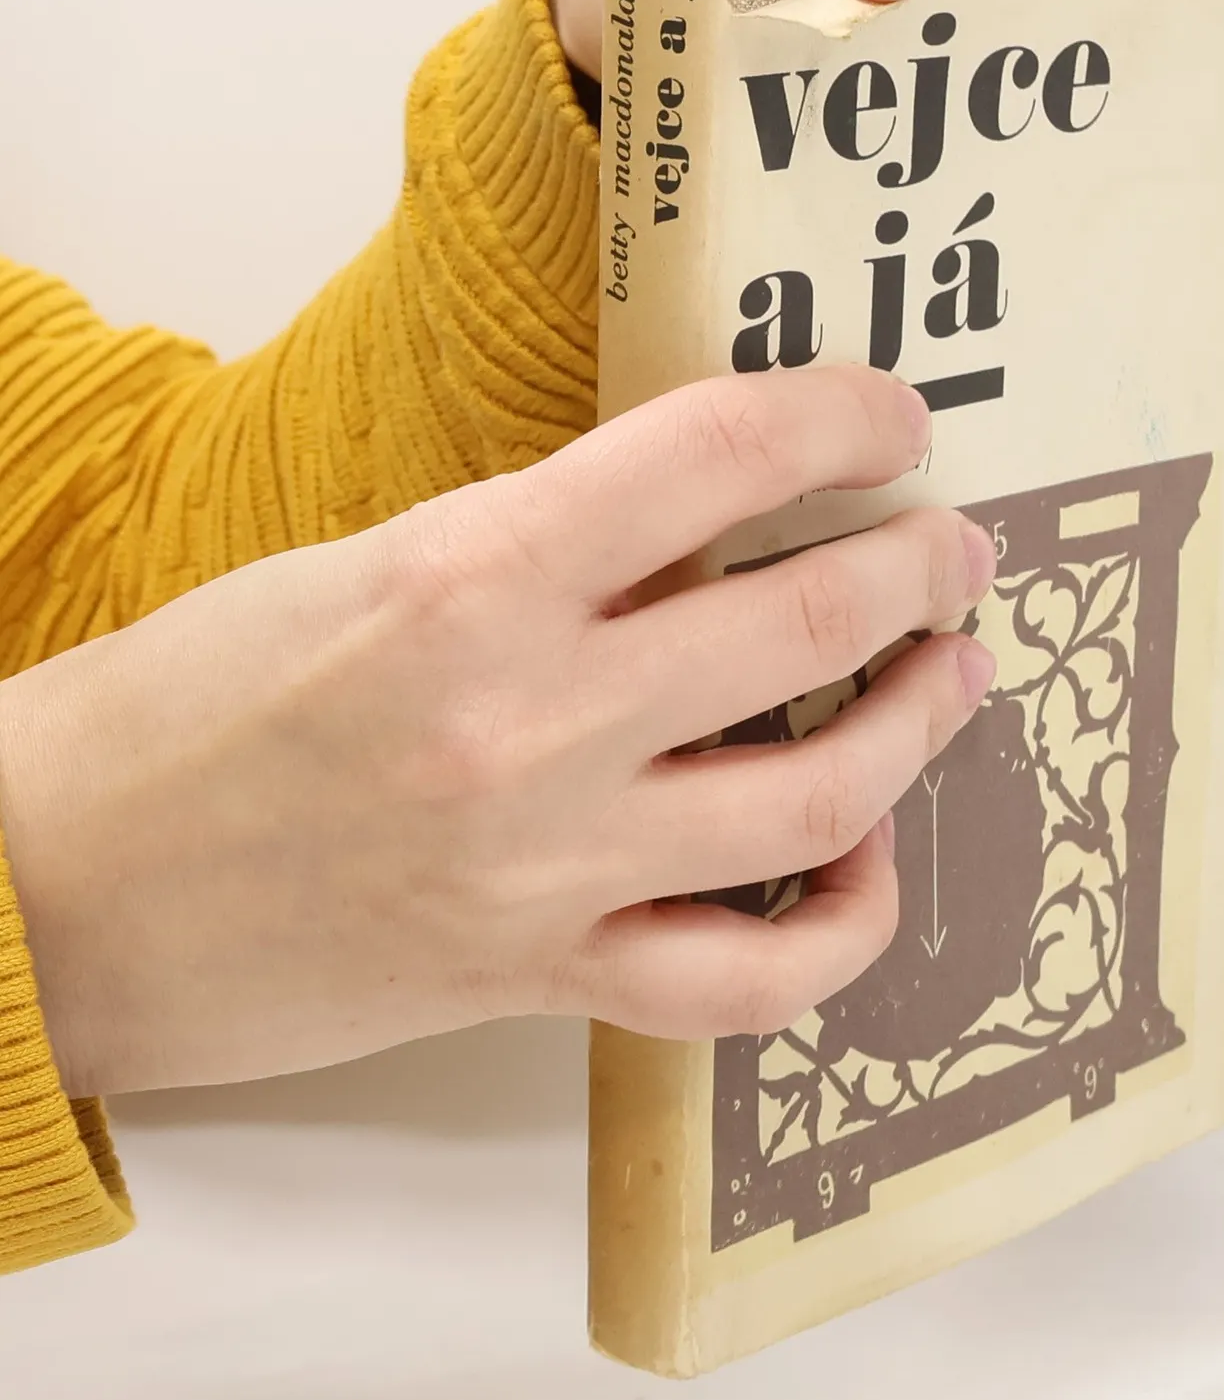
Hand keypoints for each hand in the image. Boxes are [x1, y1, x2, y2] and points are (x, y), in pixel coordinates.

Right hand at [0, 367, 995, 1096]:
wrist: (58, 898)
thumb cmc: (191, 709)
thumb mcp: (363, 567)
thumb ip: (543, 549)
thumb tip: (712, 528)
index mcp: (467, 578)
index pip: (714, 454)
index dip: (839, 416)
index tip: (893, 415)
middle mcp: (527, 722)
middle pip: (806, 624)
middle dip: (918, 569)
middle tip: (955, 548)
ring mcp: (549, 866)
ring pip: (818, 800)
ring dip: (921, 725)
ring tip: (957, 673)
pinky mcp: (547, 978)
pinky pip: (751, 983)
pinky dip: (843, 925)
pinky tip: (863, 856)